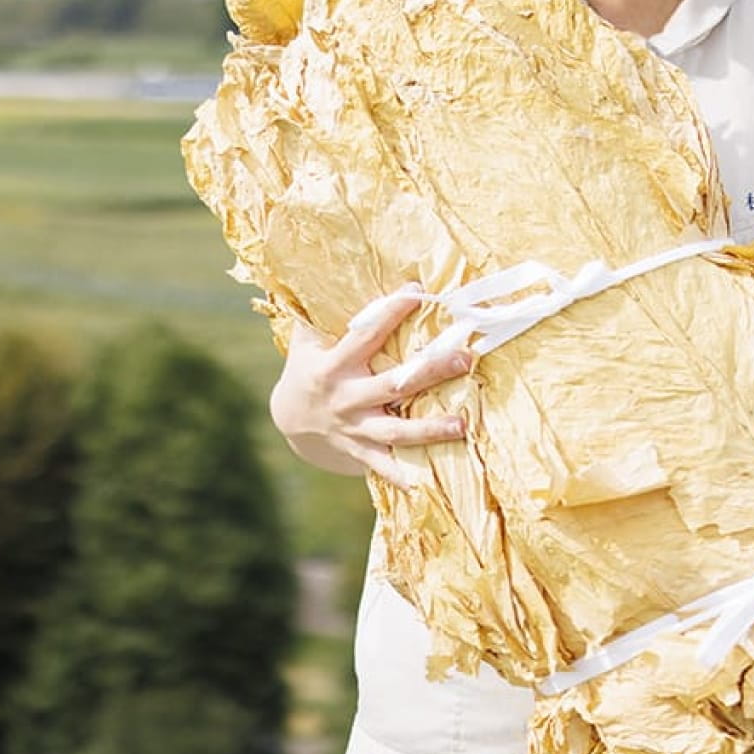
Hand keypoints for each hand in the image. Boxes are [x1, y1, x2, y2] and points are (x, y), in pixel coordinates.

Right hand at [270, 286, 474, 482]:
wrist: (289, 420)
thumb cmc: (308, 367)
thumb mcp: (306, 340)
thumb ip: (320, 312)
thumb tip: (321, 269)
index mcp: (332, 366)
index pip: (364, 335)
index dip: (390, 312)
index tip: (416, 291)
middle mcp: (345, 399)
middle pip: (392, 384)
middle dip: (430, 372)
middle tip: (464, 359)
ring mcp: (354, 429)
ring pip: (396, 431)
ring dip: (430, 429)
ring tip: (462, 426)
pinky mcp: (361, 452)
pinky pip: (386, 466)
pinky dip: (405, 476)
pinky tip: (430, 484)